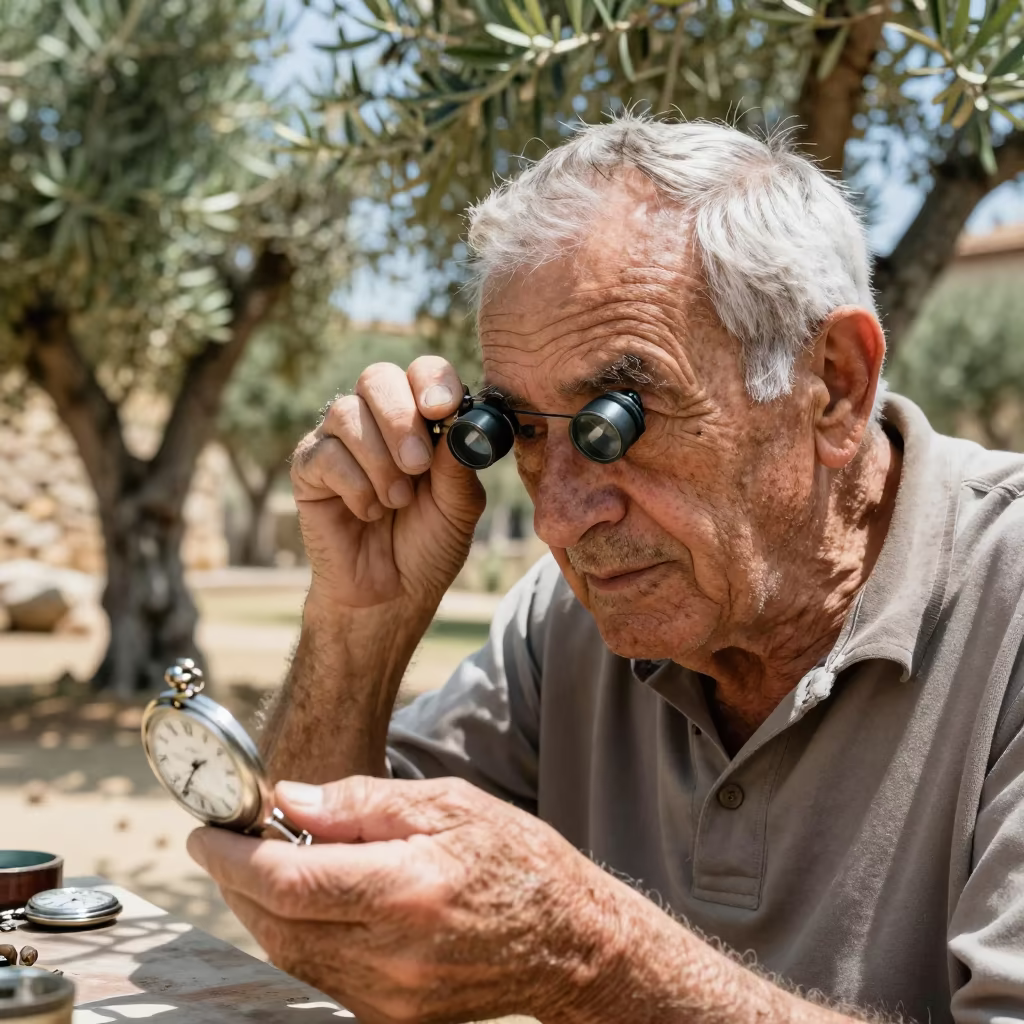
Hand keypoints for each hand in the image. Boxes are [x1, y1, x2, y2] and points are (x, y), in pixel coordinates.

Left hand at [187, 776, 621, 1023]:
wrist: (570, 943)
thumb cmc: (516, 860)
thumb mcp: (447, 805)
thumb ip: (359, 804)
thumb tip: (288, 802)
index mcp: (404, 891)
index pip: (287, 880)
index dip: (232, 857)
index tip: (205, 833)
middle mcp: (390, 956)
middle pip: (274, 923)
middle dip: (236, 882)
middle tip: (226, 843)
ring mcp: (388, 999)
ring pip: (287, 956)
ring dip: (261, 910)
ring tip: (260, 867)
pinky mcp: (390, 1019)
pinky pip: (318, 978)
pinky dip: (295, 938)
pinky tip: (304, 904)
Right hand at [290, 356, 485, 608]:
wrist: (392, 594)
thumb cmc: (428, 546)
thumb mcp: (459, 507)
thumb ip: (459, 464)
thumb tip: (459, 423)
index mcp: (421, 420)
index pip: (422, 372)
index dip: (433, 381)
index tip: (443, 409)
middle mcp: (377, 421)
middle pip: (377, 378)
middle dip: (400, 418)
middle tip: (417, 465)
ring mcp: (339, 441)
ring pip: (347, 413)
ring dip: (379, 461)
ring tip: (396, 502)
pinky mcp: (308, 468)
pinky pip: (325, 454)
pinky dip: (354, 486)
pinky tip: (368, 513)